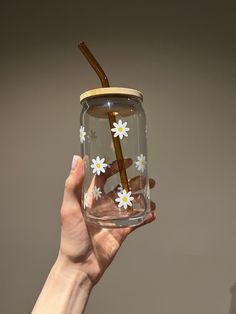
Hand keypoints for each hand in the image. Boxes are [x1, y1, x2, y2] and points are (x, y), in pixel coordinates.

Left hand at [59, 155, 156, 285]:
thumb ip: (73, 184)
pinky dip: (145, 217)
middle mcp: (104, 206)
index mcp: (91, 199)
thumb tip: (76, 159)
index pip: (104, 177)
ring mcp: (114, 219)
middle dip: (134, 182)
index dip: (115, 167)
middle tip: (146, 177)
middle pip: (122, 189)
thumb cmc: (71, 237)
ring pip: (131, 204)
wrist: (80, 266)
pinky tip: (152, 213)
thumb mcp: (70, 208)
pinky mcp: (122, 231)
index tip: (127, 161)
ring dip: (143, 197)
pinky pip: (136, 221)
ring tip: (152, 192)